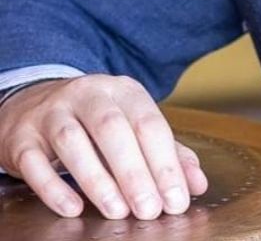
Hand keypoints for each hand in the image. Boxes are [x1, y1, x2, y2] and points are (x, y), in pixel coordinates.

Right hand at [0, 74, 207, 218]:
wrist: (33, 105)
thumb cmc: (95, 123)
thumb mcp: (132, 127)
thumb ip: (166, 153)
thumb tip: (197, 184)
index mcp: (123, 90)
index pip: (150, 123)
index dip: (166, 162)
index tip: (177, 199)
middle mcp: (88, 94)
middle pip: (113, 129)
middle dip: (134, 172)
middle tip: (150, 210)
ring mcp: (51, 113)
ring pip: (73, 142)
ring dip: (97, 179)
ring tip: (118, 212)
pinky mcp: (22, 137)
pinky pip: (34, 162)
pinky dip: (53, 187)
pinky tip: (73, 209)